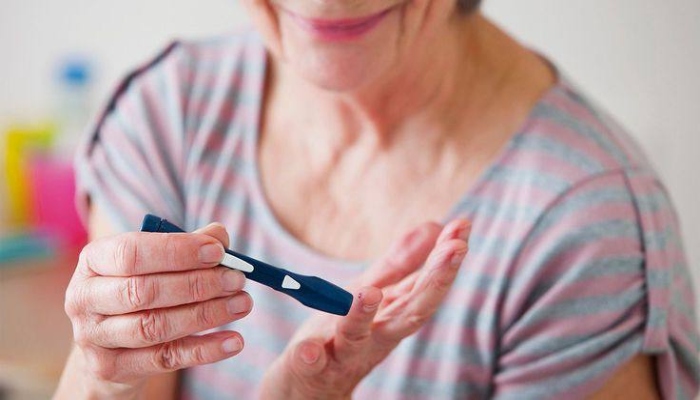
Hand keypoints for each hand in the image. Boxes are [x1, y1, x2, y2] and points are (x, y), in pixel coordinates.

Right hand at [63, 223, 252, 397]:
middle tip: (237, 279)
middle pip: (144, 291)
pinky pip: (165, 359)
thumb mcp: (155, 262)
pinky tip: (234, 340)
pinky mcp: (111, 369)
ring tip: (242, 304)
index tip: (219, 252)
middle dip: (198, 284)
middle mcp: (84, 297)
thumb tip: (220, 235)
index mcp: (93, 260)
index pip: (132, 252)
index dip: (177, 251)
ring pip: (155, 326)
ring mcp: (93, 337)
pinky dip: (205, 350)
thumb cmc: (140, 288)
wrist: (110, 345)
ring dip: (206, 314)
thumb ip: (187, 246)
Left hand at [260, 218, 469, 399]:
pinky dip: (310, 357)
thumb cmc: (344, 331)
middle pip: (410, 312)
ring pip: (356, 337)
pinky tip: (308, 349)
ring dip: (362, 315)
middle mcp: (377, 335)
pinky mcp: (312, 367)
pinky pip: (310, 364)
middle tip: (455, 249)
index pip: (426, 284)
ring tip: (369, 293)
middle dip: (434, 281)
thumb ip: (401, 263)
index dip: (445, 257)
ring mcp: (344, 352)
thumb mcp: (374, 291)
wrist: (310, 384)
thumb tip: (435, 226)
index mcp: (393, 314)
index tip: (463, 226)